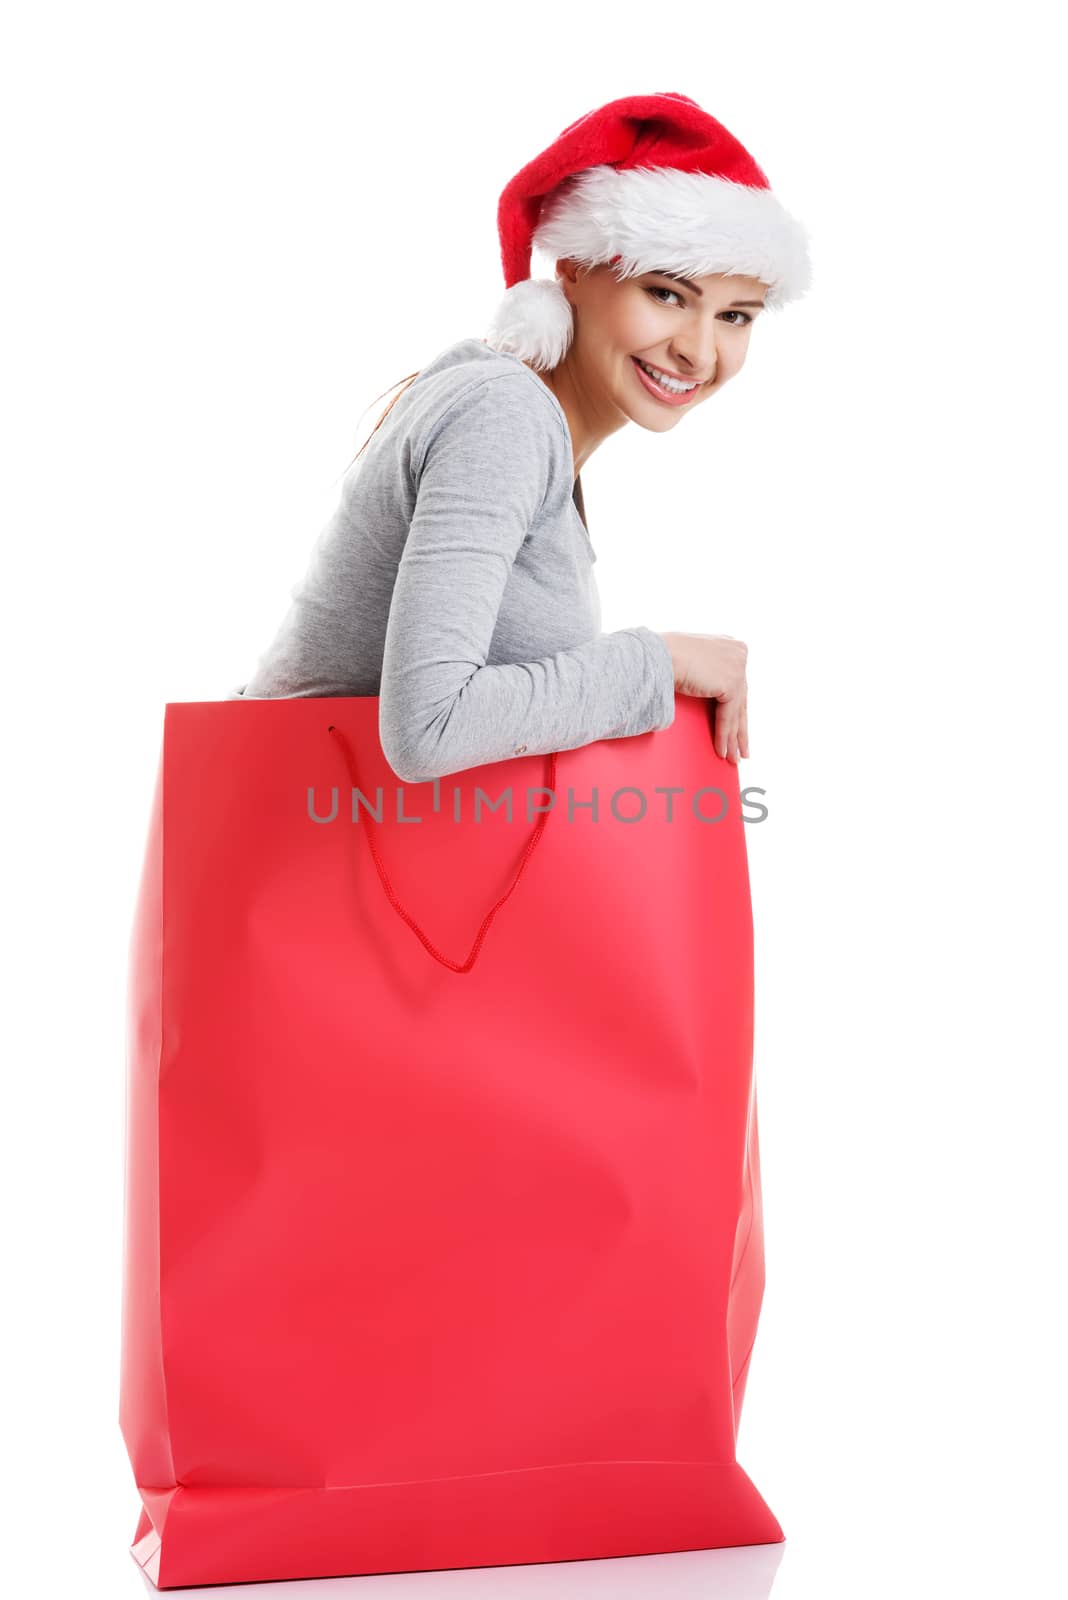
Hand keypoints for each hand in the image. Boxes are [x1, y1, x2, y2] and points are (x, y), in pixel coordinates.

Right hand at [660, 631, 749, 762]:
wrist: (657, 656)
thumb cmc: (664, 657)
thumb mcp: (693, 661)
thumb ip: (707, 672)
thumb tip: (711, 690)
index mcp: (731, 645)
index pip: (737, 685)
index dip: (737, 709)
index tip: (739, 728)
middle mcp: (739, 653)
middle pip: (740, 700)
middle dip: (740, 728)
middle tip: (742, 749)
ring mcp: (738, 667)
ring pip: (736, 711)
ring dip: (734, 738)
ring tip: (733, 758)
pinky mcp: (731, 683)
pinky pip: (728, 717)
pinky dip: (724, 735)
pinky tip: (722, 751)